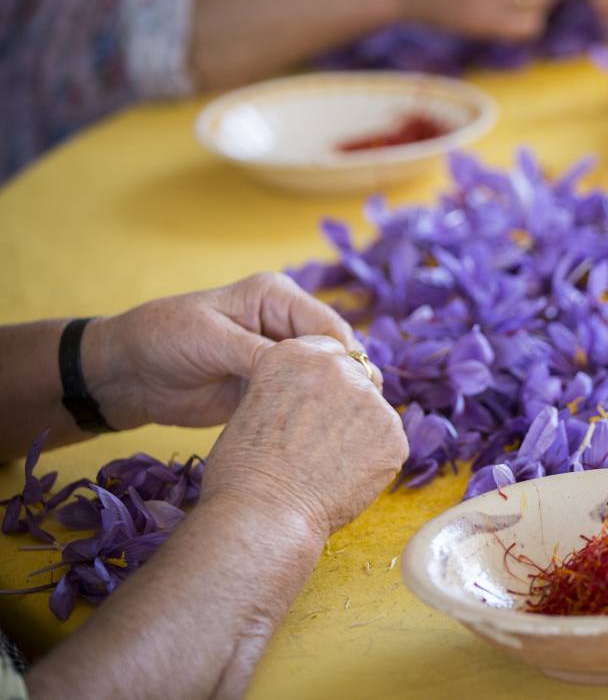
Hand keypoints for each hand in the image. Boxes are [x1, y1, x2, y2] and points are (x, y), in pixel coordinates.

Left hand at [83, 272, 365, 430]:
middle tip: (355, 415)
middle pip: (333, 353)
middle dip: (345, 382)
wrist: (125, 375)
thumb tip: (311, 371)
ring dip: (330, 401)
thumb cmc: (161, 339)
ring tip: (341, 429)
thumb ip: (261, 353)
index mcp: (276, 297)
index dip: (344, 358)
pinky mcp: (269, 388)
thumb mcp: (212, 340)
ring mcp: (279, 358)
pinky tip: (320, 436)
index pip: (328, 326)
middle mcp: (284, 324)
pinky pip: (301, 401)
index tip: (356, 390)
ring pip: (322, 380)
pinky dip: (311, 416)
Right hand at [201, 336, 408, 537]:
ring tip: (329, 465)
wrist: (263, 515)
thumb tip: (316, 399)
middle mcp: (337, 366)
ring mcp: (370, 399)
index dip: (322, 383)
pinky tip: (345, 478)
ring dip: (360, 430)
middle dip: (345, 403)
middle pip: (356, 377)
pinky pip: (388, 441)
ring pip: (374, 410)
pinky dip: (374, 457)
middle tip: (324, 441)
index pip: (328, 353)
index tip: (314, 406)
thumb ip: (292, 389)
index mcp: (296, 353)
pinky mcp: (394, 433)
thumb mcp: (254, 406)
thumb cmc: (242, 472)